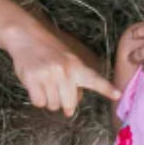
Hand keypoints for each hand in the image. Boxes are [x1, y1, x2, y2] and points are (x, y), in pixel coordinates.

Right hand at [4, 24, 120, 116]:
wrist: (26, 36)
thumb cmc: (48, 51)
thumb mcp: (67, 61)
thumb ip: (74, 81)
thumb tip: (71, 108)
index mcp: (76, 66)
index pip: (94, 79)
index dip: (107, 88)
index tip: (117, 95)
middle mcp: (65, 71)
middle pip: (69, 104)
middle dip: (63, 103)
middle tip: (56, 91)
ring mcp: (49, 75)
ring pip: (53, 105)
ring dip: (48, 100)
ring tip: (44, 84)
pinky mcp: (33, 79)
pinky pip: (39, 102)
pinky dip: (37, 99)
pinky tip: (35, 86)